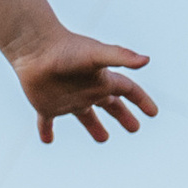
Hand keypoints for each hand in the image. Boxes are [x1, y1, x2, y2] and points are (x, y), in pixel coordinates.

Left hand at [10, 27, 157, 147]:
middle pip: (110, 104)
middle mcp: (87, 89)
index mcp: (101, 79)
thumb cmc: (66, 49)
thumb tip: (146, 60)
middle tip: (135, 128)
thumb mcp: (96, 54)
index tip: (153, 112)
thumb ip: (120, 56)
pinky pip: (46, 122)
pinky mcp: (47, 106)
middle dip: (123, 115)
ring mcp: (67, 99)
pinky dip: (46, 131)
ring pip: (85, 115)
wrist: (34, 47)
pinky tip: (47, 140)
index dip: (141, 100)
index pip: (128, 90)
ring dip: (94, 127)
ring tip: (103, 139)